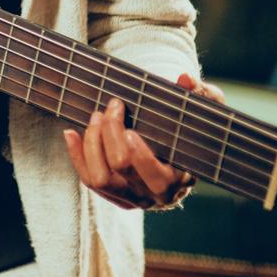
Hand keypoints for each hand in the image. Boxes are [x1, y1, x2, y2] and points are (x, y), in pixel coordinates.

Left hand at [64, 73, 224, 209]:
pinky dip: (77, 156)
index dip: (139, 154)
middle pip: (122, 168)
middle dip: (110, 133)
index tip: (129, 129)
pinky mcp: (113, 195)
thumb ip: (201, 94)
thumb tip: (185, 79)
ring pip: (99, 178)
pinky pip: (88, 180)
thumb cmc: (192, 131)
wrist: (180, 154)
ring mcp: (132, 198)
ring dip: (92, 144)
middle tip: (112, 108)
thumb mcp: (205, 111)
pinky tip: (72, 133)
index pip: (154, 175)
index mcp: (178, 179)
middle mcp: (154, 195)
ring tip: (95, 117)